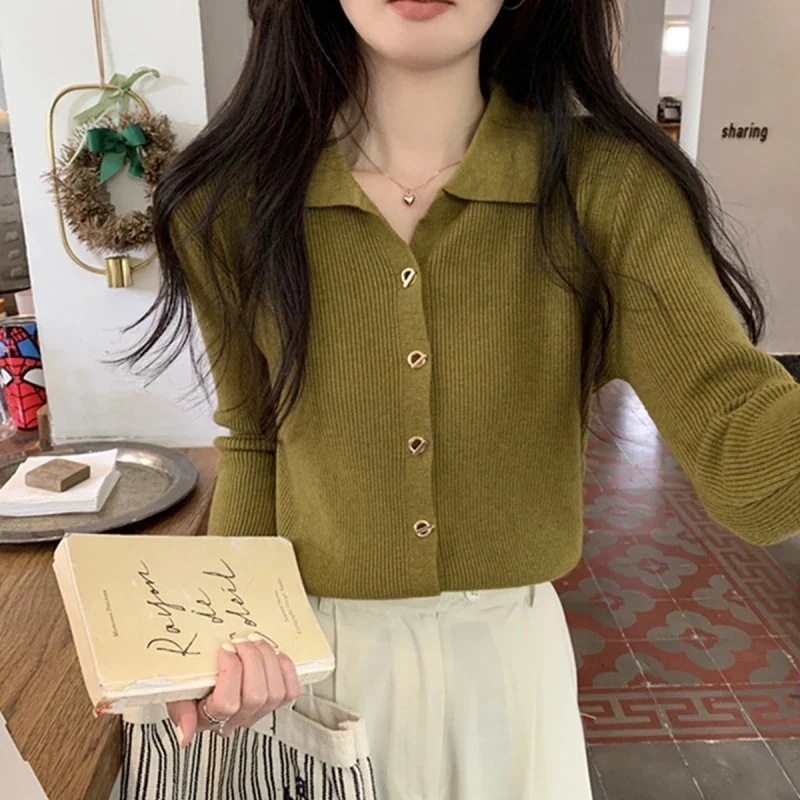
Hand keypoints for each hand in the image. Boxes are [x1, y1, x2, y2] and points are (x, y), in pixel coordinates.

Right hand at [167, 634, 300, 747]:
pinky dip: (286, 669)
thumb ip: (180, 712)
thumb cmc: (192, 686)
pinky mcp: (276, 701)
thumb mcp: (177, 694)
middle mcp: (237, 719)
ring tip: (255, 642)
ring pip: (275, 692)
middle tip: (242, 641)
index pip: (226, 704)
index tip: (225, 648)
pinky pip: (290, 691)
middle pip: (256, 696)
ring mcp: (259, 712)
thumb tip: (185, 736)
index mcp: (209, 717)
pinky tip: (274, 655)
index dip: (230, 671)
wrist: (206, 679)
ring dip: (268, 660)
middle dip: (252, 660)